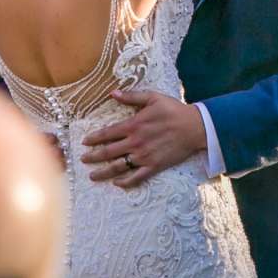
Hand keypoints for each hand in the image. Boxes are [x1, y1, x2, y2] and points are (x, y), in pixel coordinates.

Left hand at [82, 89, 207, 186]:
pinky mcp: (154, 166)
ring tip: (92, 176)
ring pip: (118, 167)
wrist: (194, 127)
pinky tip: (117, 183)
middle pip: (107, 152)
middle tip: (83, 160)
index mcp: (133, 125)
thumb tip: (113, 93)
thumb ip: (131, 96)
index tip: (84, 142)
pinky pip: (136, 177)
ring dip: (103, 172)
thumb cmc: (174, 110)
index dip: (93, 138)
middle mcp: (135, 142)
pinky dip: (125, 182)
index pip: (107, 133)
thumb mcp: (152, 97)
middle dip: (93, 157)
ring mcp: (143, 156)